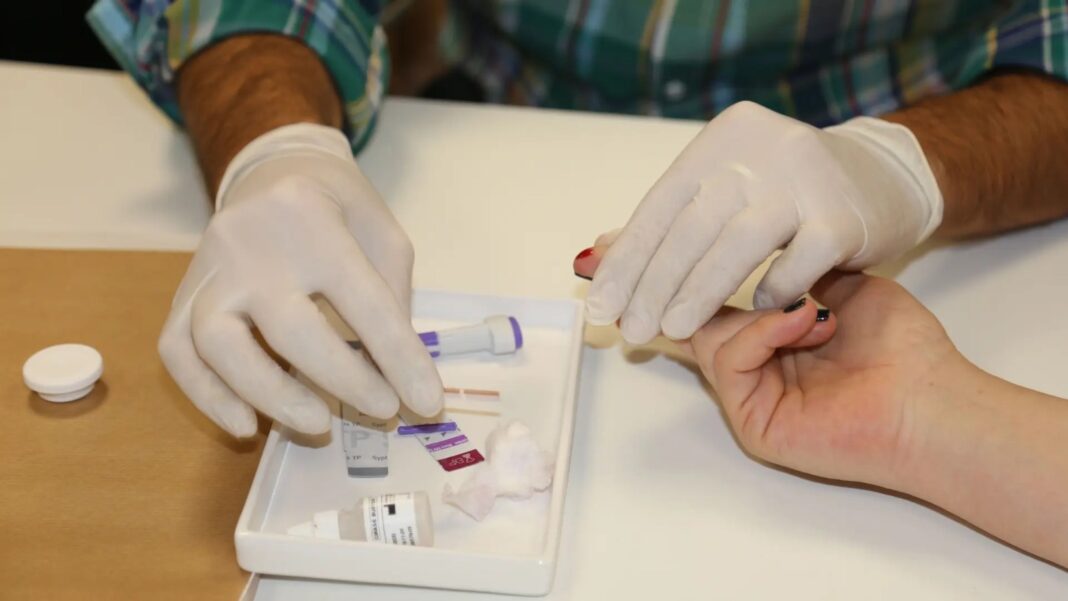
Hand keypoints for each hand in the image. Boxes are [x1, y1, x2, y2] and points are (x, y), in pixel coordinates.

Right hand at [159, 124, 442, 436]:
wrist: (272, 170)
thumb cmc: (337, 207)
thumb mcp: (382, 232)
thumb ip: (392, 295)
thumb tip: (397, 374)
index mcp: (314, 220)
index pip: (364, 300)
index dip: (400, 358)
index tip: (426, 403)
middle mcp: (251, 243)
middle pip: (290, 327)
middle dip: (343, 379)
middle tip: (382, 409)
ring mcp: (209, 269)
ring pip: (218, 344)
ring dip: (269, 394)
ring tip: (316, 423)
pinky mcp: (183, 292)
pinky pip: (178, 351)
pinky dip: (207, 396)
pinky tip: (246, 425)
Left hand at [583, 101, 942, 343]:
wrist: (885, 178)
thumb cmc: (787, 194)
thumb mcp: (723, 193)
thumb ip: (665, 225)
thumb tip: (593, 261)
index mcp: (724, 140)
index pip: (661, 205)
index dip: (627, 259)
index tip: (600, 304)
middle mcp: (764, 149)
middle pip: (693, 225)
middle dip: (654, 284)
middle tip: (630, 329)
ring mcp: (808, 179)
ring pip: (738, 244)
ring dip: (699, 293)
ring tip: (672, 331)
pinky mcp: (845, 216)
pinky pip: (798, 264)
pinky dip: (771, 293)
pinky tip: (753, 315)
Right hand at [681, 271, 963, 488]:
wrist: (932, 398)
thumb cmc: (905, 349)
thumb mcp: (849, 290)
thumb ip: (803, 273)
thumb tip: (770, 248)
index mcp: (776, 348)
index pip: (718, 314)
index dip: (709, 283)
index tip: (712, 248)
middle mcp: (758, 375)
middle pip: (701, 324)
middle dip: (729, 291)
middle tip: (783, 285)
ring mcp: (753, 401)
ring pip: (708, 339)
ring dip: (759, 314)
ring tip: (813, 313)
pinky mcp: (755, 423)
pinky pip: (728, 363)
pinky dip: (759, 332)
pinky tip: (803, 321)